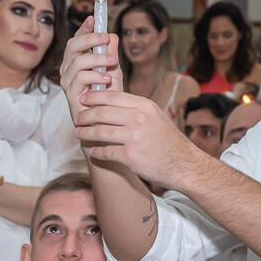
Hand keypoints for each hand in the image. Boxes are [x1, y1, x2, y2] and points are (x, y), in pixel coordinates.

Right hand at [59, 16, 123, 121]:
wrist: (107, 121)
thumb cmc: (108, 95)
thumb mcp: (113, 70)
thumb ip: (110, 53)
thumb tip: (112, 36)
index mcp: (76, 61)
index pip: (76, 40)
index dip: (83, 29)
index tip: (93, 18)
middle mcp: (68, 70)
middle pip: (72, 46)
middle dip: (89, 38)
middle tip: (106, 37)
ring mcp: (67, 82)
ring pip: (77, 62)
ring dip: (97, 58)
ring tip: (112, 61)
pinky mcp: (71, 95)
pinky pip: (80, 79)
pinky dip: (95, 75)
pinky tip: (106, 78)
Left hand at [74, 87, 202, 187]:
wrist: (184, 164)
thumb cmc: (169, 141)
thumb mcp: (155, 116)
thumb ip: (135, 109)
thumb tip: (110, 103)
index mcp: (145, 106)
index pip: (112, 96)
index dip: (94, 97)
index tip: (83, 99)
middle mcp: (139, 119)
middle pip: (102, 112)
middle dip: (85, 115)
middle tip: (77, 118)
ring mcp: (133, 137)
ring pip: (100, 132)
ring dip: (85, 133)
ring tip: (78, 133)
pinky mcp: (129, 156)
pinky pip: (105, 152)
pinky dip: (96, 151)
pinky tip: (92, 151)